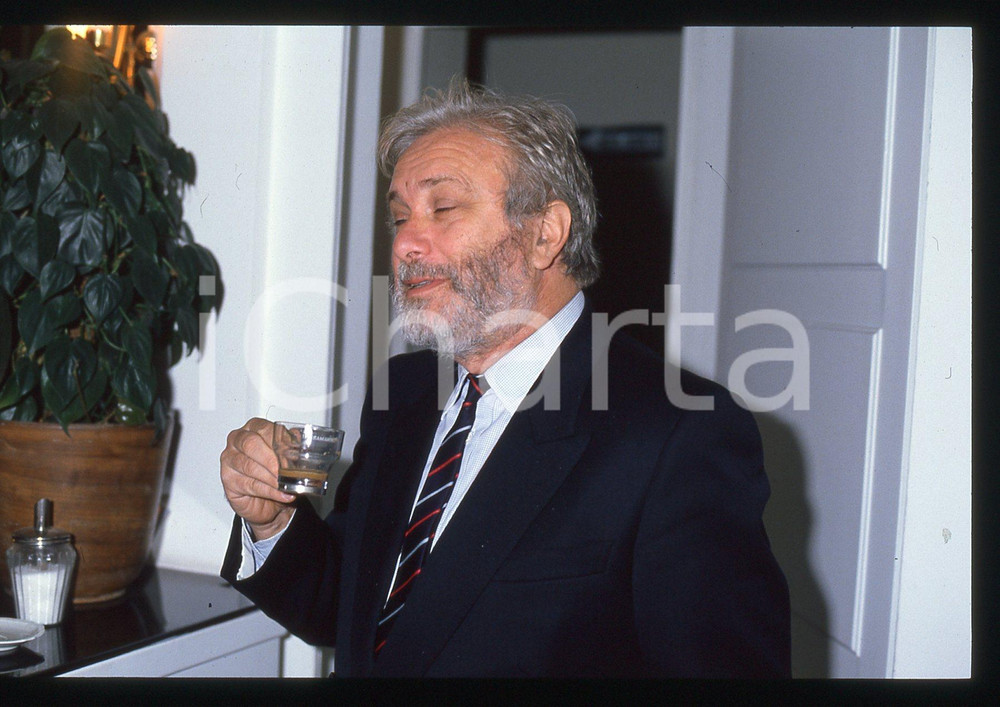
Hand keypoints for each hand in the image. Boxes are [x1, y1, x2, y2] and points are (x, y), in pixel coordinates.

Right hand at [220, 417, 295, 539]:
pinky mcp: (227, 479)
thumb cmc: (274, 472)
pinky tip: (281, 494)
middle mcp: (237, 440)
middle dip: (272, 460)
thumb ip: (292, 446)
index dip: (279, 442)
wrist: (266, 501)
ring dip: (271, 478)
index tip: (292, 455)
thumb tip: (301, 442)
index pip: (264, 429)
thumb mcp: (287, 457)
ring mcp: (229, 459)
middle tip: (286, 471)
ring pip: (249, 466)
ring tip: (286, 485)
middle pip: (251, 444)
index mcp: (253, 427)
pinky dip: (269, 491)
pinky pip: (249, 485)